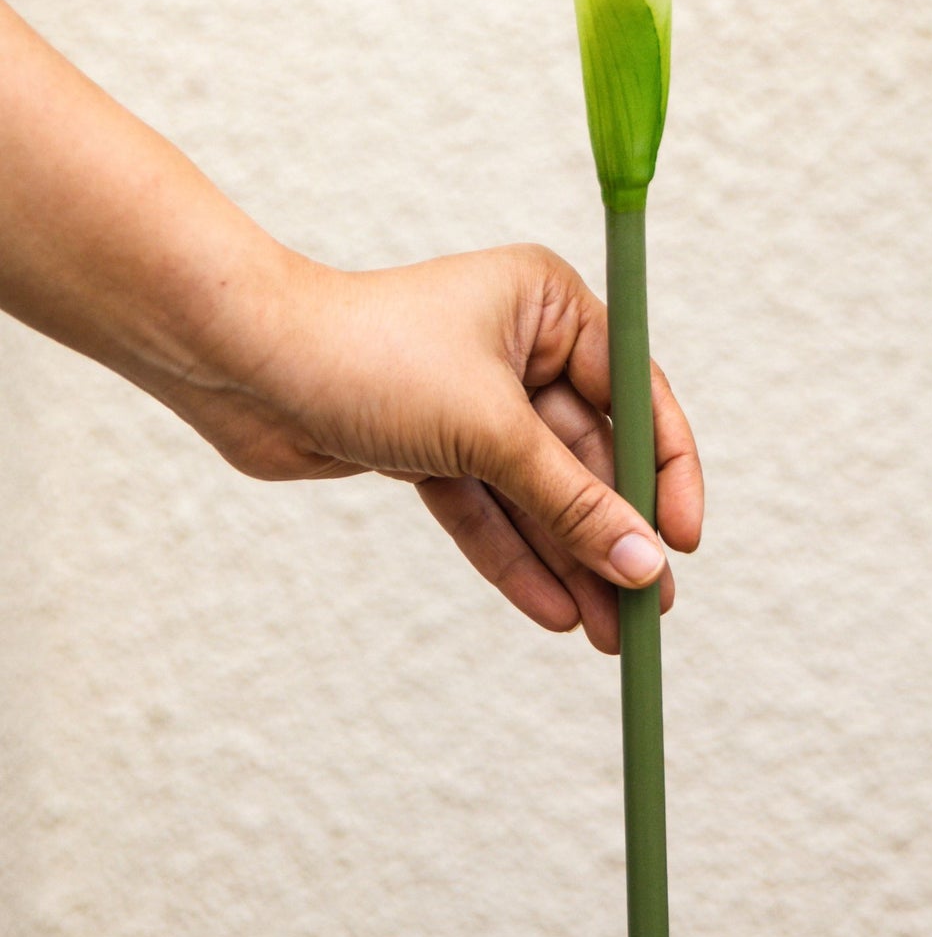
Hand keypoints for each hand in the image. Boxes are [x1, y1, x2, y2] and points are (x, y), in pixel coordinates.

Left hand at [149, 242, 703, 654]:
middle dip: (613, 533)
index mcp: (549, 302)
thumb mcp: (489, 431)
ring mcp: (474, 398)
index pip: (636, 390)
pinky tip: (553, 611)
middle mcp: (519, 344)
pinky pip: (489, 507)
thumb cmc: (368, 357)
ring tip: (607, 634)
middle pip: (589, 451)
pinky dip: (515, 556)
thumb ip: (573, 502)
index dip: (666, 470)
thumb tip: (647, 564)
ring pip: (539, 490)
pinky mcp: (431, 445)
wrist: (242, 364)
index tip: (684, 543)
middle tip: (647, 612)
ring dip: (571, 559)